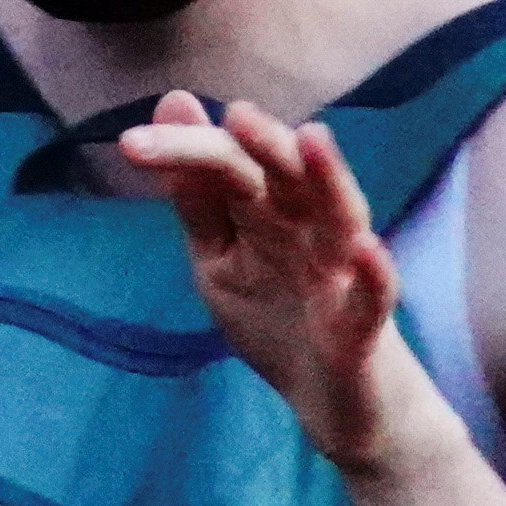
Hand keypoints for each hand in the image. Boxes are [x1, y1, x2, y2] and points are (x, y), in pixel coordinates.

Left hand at [118, 93, 455, 474]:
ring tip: (312, 139)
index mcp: (268, 208)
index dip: (186, 150)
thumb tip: (174, 102)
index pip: (230, 165)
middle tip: (236, 115)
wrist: (332, 403)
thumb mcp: (217, 257)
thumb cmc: (275, 316)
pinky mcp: (364, 326)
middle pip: (289, 175)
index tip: (130, 143)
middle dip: (264, 144)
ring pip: (343, 217)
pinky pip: (375, 296)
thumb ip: (196, 194)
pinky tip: (366, 249)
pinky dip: (375, 272)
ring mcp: (340, 274)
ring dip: (331, 178)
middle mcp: (309, 227)